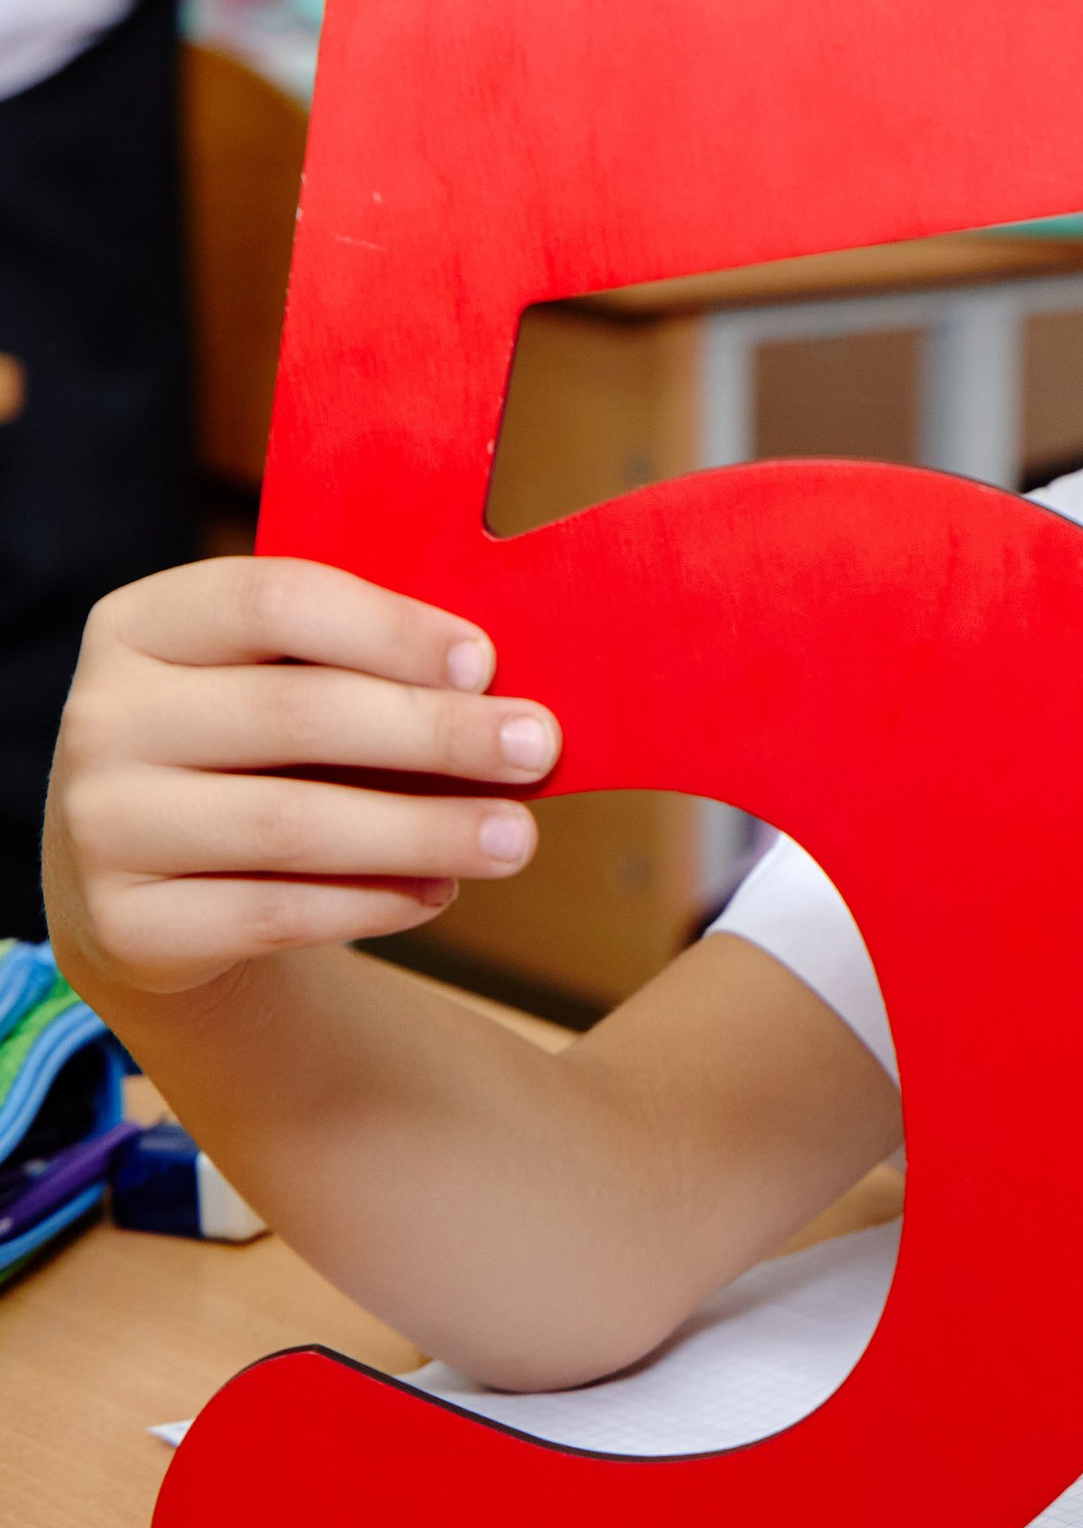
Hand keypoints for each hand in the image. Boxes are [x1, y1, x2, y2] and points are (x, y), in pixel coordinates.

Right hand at [45, 558, 560, 998]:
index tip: (486, 661)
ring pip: (291, 825)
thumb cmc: (258, 748)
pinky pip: (272, 915)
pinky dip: (372, 904)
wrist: (153, 876)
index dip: (389, 628)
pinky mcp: (125, 927)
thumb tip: (506, 689)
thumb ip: (368, 664)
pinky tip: (440, 891)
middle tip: (536, 749)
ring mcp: (100, 826)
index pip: (272, 601)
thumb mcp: (286, 680)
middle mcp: (102, 717)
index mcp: (143, 623)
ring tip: (516, 838)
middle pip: (295, 714)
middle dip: (435, 732)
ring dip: (424, 830)